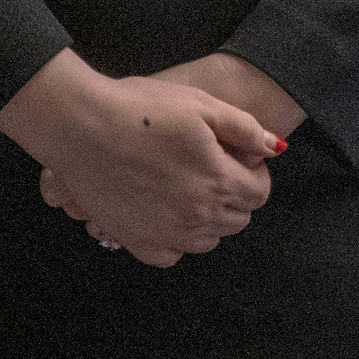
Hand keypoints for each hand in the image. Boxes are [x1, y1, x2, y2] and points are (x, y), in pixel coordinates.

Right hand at [0, 50, 281, 266]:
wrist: (83, 126)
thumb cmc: (142, 108)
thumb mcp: (201, 104)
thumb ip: (244, 128)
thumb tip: (275, 148)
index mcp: (218, 180)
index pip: (259, 193)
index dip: (253, 172)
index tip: (237, 157)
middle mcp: (197, 216)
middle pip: (237, 219)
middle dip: (233, 193)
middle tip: (211, 166)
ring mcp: (167, 235)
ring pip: (208, 239)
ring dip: (208, 216)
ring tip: (187, 183)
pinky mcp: (138, 243)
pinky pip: (172, 254)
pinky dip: (176, 237)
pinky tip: (164, 208)